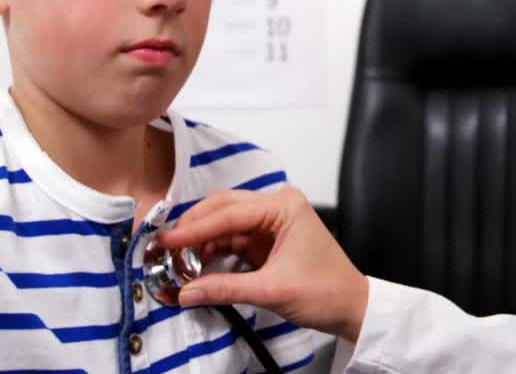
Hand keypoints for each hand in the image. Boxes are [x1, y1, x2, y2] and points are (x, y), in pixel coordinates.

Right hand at [157, 186, 369, 341]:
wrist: (351, 307)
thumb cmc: (327, 291)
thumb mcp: (272, 291)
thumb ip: (225, 288)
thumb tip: (187, 291)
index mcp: (284, 207)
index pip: (229, 212)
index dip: (195, 228)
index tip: (167, 240)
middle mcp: (277, 207)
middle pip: (223, 209)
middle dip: (193, 228)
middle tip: (164, 247)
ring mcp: (271, 223)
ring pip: (224, 224)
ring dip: (200, 241)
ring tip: (176, 260)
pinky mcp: (266, 240)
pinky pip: (231, 240)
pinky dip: (212, 251)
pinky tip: (196, 264)